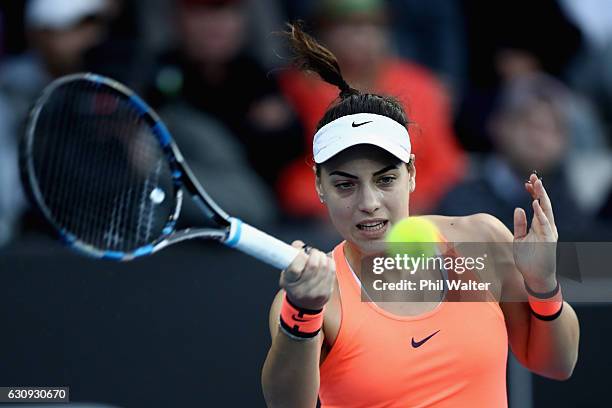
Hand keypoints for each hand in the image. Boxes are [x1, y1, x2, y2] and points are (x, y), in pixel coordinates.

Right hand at [279, 240, 334, 309]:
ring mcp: (315, 293)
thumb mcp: (286, 272)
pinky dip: (329, 262)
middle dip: (315, 253)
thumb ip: (290, 255)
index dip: (299, 256)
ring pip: (324, 266)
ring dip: (322, 257)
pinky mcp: (326, 292)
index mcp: (289, 283)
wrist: (303, 306)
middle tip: (313, 252)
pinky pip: (332, 271)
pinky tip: (325, 262)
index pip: (295, 267)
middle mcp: (302, 290)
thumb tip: (299, 244)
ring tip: (319, 256)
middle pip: (313, 265)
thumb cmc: (294, 284)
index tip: (301, 253)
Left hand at [513, 173, 558, 291]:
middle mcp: (546, 226)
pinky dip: (541, 213)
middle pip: (544, 204)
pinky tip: (536, 203)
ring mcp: (548, 232)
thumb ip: (520, 224)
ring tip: (536, 184)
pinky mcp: (548, 240)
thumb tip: (518, 208)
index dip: (533, 193)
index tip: (526, 182)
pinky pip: (545, 224)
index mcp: (539, 225)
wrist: (535, 277)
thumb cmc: (528, 258)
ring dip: (541, 197)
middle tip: (533, 176)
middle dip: (539, 190)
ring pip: (546, 210)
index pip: (537, 204)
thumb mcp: (519, 238)